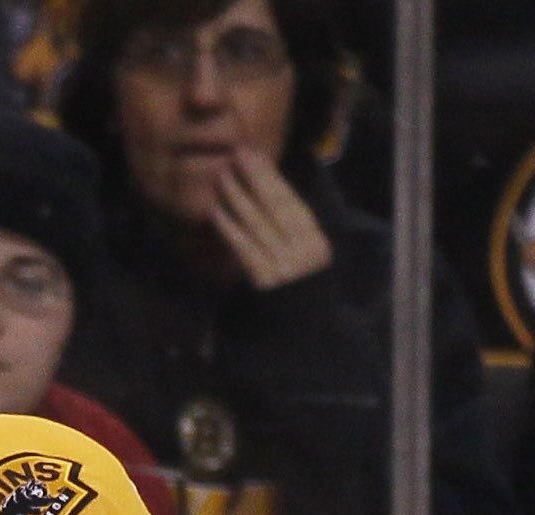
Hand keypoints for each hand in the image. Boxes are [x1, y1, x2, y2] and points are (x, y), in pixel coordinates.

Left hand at [208, 156, 332, 291]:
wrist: (302, 341)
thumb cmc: (297, 301)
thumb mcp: (302, 264)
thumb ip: (287, 237)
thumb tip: (264, 202)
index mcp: (316, 242)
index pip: (293, 203)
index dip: (275, 178)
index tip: (259, 156)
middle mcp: (305, 250)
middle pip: (278, 206)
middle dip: (257, 177)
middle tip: (239, 153)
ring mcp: (286, 265)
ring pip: (259, 223)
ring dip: (238, 196)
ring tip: (223, 175)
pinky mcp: (266, 282)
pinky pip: (245, 249)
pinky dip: (230, 228)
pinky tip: (218, 210)